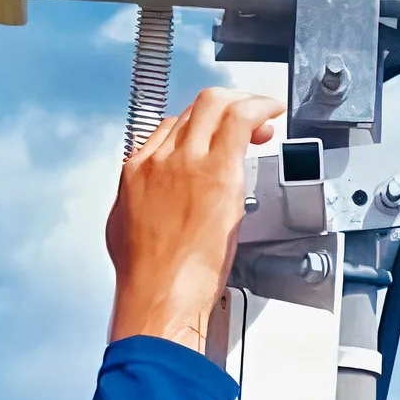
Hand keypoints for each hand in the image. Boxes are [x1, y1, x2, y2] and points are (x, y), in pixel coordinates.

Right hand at [107, 88, 283, 354]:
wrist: (157, 295)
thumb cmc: (148, 278)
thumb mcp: (126, 231)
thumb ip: (142, 204)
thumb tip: (155, 202)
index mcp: (138, 171)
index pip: (172, 128)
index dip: (201, 127)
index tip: (216, 138)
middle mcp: (160, 159)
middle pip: (194, 109)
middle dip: (225, 106)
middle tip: (248, 122)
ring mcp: (187, 161)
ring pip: (216, 105)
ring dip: (245, 104)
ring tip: (264, 117)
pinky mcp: (216, 171)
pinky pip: (240, 119)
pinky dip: (260, 106)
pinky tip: (272, 111)